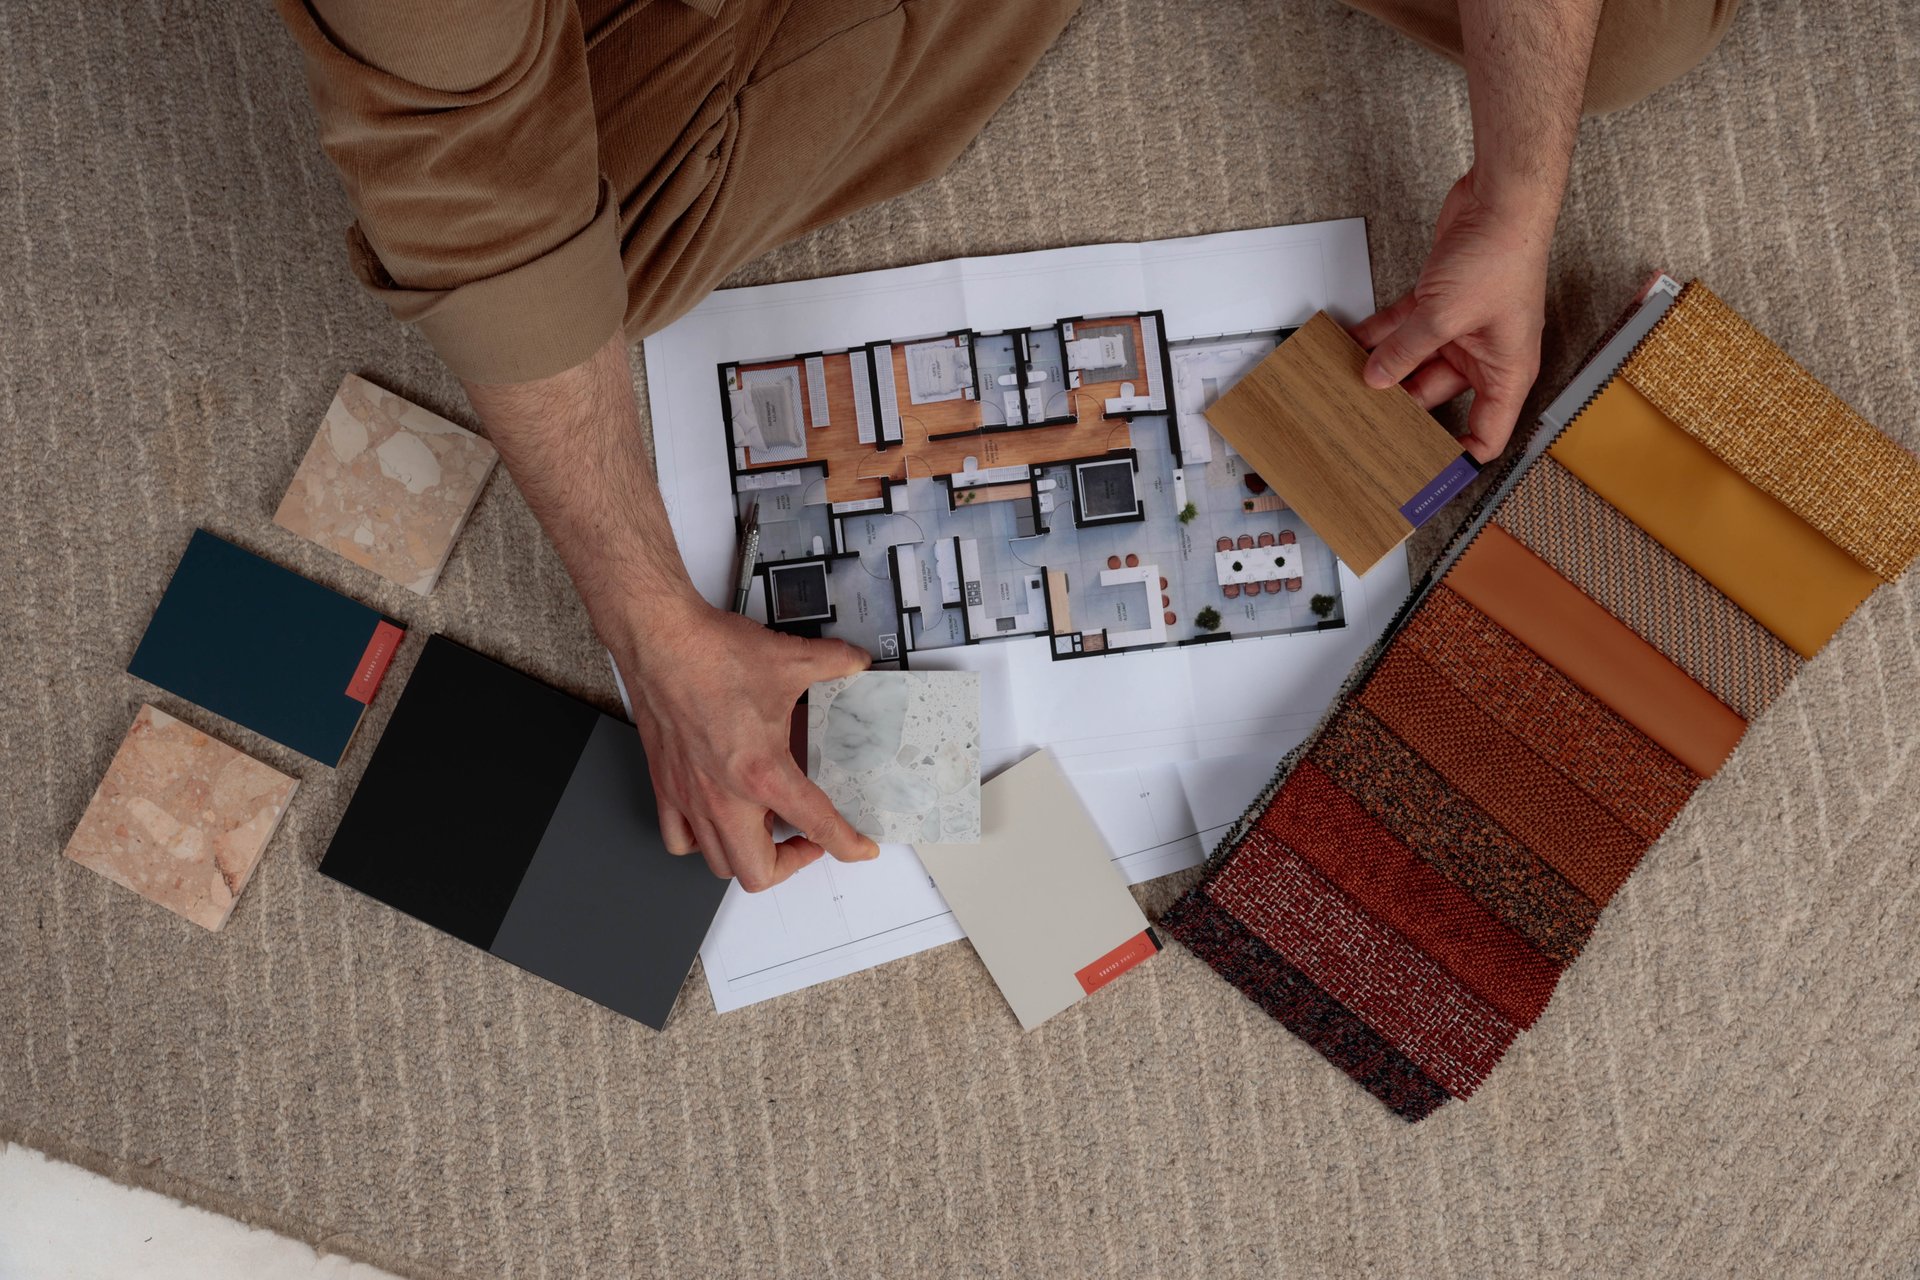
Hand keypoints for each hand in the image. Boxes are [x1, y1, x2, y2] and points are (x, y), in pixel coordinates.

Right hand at [616, 602, 879, 890]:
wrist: (660, 640)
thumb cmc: (712, 654)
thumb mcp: (792, 660)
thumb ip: (835, 664)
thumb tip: (855, 663)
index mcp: (762, 773)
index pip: (817, 825)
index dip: (847, 845)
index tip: (859, 849)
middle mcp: (723, 796)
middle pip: (757, 872)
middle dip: (790, 864)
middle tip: (806, 840)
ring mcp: (690, 796)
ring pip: (717, 862)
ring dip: (748, 855)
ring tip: (766, 828)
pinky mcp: (666, 786)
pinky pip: (678, 839)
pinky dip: (700, 843)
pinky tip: (717, 822)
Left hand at [1352, 168, 1552, 461]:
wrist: (1501, 201)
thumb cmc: (1502, 256)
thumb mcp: (1444, 316)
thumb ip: (1405, 350)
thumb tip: (1376, 379)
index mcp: (1506, 372)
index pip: (1487, 433)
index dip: (1458, 457)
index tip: (1425, 473)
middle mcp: (1485, 356)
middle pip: (1437, 399)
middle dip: (1402, 409)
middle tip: (1365, 427)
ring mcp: (1461, 330)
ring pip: (1413, 363)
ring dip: (1382, 370)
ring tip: (1344, 388)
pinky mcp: (1439, 304)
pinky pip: (1403, 331)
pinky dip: (1377, 337)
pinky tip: (1348, 346)